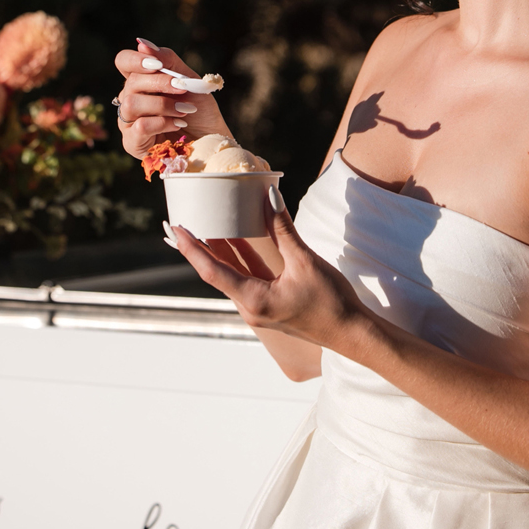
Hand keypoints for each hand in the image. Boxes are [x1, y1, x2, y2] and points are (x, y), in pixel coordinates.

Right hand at [114, 40, 231, 159]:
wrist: (211, 139)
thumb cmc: (199, 109)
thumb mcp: (189, 79)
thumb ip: (167, 60)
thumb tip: (142, 43)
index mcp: (141, 80)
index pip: (123, 61)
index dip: (135, 60)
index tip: (158, 65)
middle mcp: (130, 99)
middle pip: (130, 82)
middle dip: (160, 83)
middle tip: (183, 88)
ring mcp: (128, 121)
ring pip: (131, 104)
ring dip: (163, 104)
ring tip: (184, 110)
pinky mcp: (132, 142)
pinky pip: (139, 126)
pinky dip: (163, 123)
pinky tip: (178, 124)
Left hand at [171, 191, 367, 350]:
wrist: (352, 333)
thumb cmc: (331, 301)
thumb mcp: (305, 260)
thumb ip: (283, 229)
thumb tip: (269, 196)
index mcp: (254, 301)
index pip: (212, 271)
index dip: (192, 249)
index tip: (176, 229)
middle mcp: (251, 308)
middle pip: (217, 273)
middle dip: (199, 248)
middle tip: (182, 223)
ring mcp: (259, 309)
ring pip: (231, 275)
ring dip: (218, 252)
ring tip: (204, 226)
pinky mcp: (270, 305)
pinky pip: (247, 278)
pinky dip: (239, 258)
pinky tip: (236, 240)